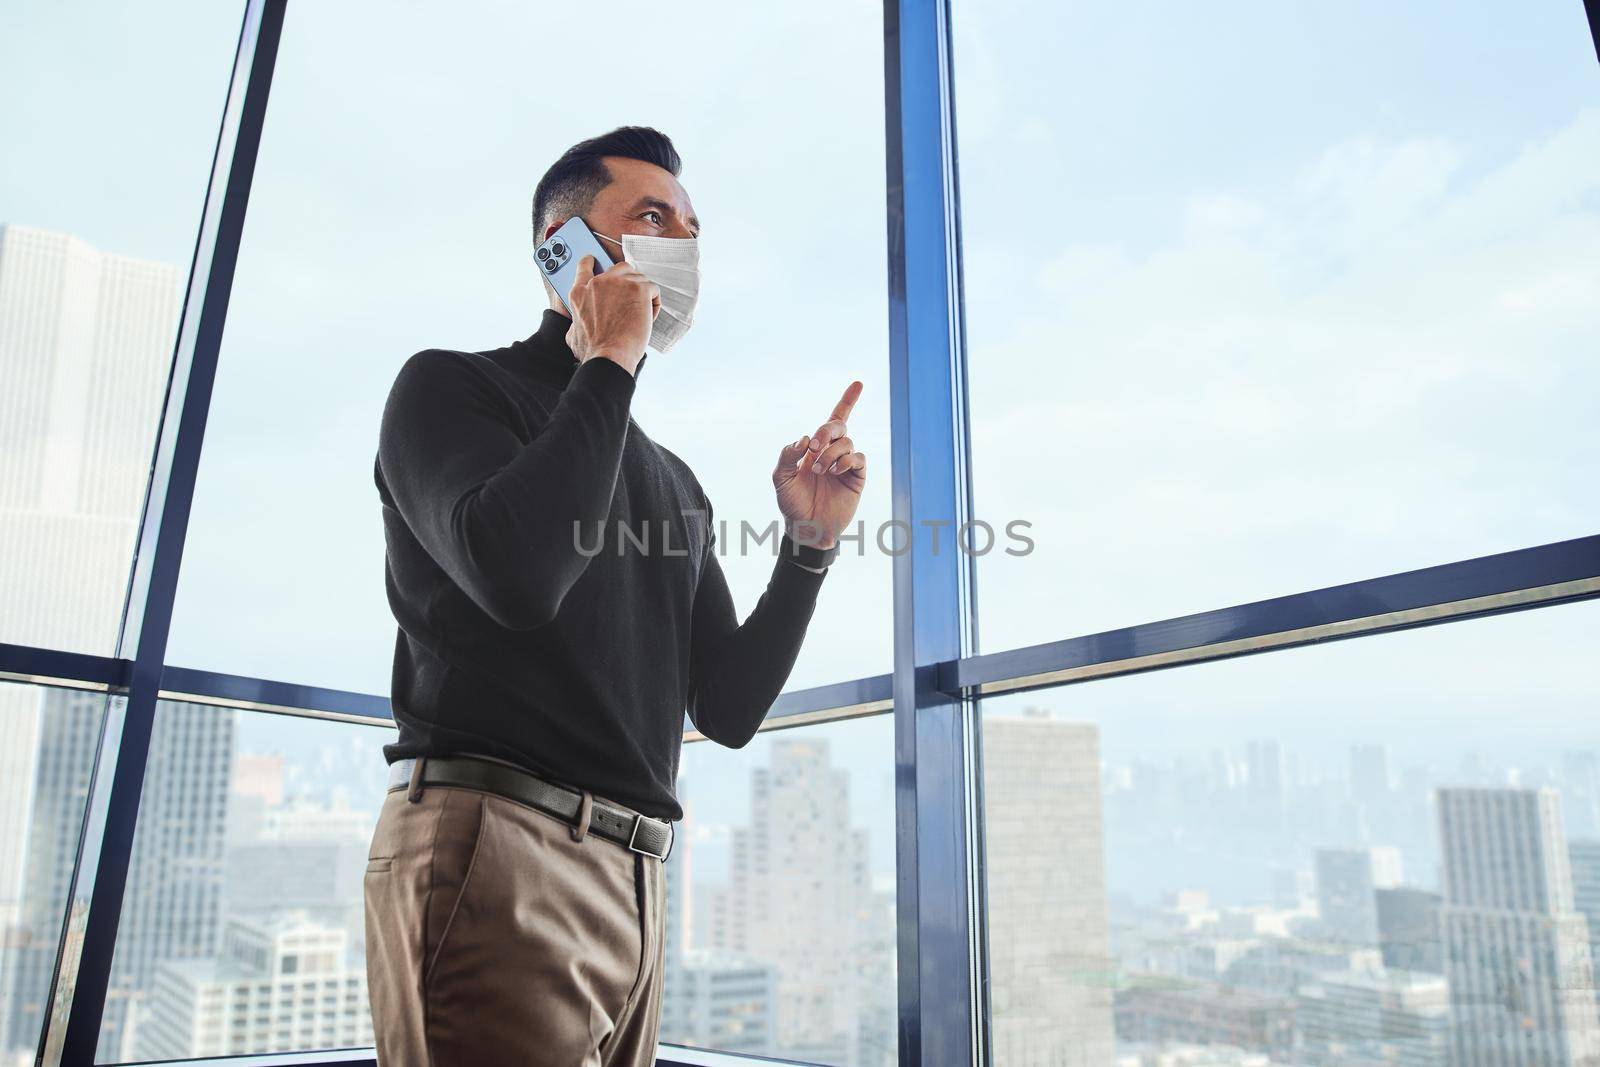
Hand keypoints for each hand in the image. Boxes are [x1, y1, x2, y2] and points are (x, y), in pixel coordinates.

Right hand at [565, 255, 660, 375]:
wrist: (609, 356)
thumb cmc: (593, 351)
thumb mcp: (573, 333)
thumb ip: (575, 321)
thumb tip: (576, 326)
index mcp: (580, 292)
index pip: (585, 265)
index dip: (593, 262)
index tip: (596, 261)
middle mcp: (598, 282)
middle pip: (619, 268)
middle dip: (628, 281)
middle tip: (631, 300)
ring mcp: (619, 283)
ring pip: (638, 277)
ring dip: (642, 294)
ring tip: (640, 314)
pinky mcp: (639, 289)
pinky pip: (652, 289)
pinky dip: (654, 304)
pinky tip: (648, 318)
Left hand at [772, 381, 866, 550]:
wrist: (805, 528)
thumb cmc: (792, 503)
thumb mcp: (781, 477)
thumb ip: (788, 455)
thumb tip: (805, 439)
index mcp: (816, 448)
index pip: (833, 419)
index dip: (847, 401)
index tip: (859, 383)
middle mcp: (833, 452)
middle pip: (839, 426)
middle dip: (827, 431)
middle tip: (814, 447)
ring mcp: (846, 465)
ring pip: (847, 442)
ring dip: (831, 453)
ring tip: (818, 471)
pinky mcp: (857, 478)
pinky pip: (858, 458)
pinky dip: (846, 459)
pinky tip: (835, 470)